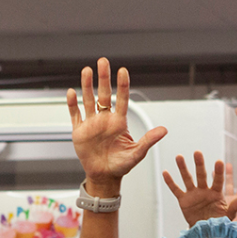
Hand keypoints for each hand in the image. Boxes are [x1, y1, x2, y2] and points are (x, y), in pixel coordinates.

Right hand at [67, 60, 165, 191]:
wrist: (104, 176)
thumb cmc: (122, 165)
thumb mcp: (137, 153)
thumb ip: (148, 140)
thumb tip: (164, 130)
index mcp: (119, 122)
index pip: (122, 99)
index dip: (122, 86)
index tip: (123, 71)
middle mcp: (105, 119)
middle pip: (104, 94)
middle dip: (103, 78)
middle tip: (103, 61)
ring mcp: (92, 123)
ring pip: (88, 100)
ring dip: (87, 85)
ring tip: (87, 70)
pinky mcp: (79, 131)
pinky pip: (75, 115)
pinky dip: (72, 104)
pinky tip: (71, 92)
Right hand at [162, 152, 231, 227]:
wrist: (206, 232)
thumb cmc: (219, 222)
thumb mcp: (229, 215)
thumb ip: (236, 205)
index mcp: (217, 193)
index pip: (218, 181)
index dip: (218, 172)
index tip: (219, 161)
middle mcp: (204, 191)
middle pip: (201, 175)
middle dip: (199, 164)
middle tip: (198, 152)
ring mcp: (193, 194)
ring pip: (188, 179)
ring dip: (183, 168)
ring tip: (179, 156)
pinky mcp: (183, 200)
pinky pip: (176, 190)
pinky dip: (170, 182)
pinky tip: (165, 172)